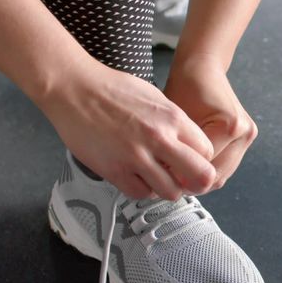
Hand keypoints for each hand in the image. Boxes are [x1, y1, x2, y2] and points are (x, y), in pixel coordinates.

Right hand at [35, 56, 217, 199]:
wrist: (74, 89)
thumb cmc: (111, 89)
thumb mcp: (155, 98)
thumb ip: (174, 123)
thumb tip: (187, 145)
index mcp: (173, 118)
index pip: (207, 152)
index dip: (201, 161)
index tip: (193, 163)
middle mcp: (159, 138)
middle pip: (199, 176)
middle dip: (195, 182)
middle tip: (186, 181)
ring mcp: (136, 157)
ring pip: (170, 192)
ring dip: (167, 189)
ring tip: (157, 179)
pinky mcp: (115, 170)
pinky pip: (140, 193)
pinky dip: (141, 190)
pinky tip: (136, 178)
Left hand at [164, 54, 258, 193]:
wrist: (203, 67)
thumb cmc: (186, 85)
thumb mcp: (175, 121)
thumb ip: (175, 150)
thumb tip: (167, 178)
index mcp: (229, 126)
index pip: (202, 167)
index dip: (181, 176)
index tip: (164, 178)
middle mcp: (244, 132)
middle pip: (216, 176)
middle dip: (192, 183)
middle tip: (170, 182)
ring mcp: (248, 136)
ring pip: (223, 175)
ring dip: (201, 179)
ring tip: (179, 175)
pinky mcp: (246, 138)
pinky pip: (226, 165)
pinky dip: (209, 169)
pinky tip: (191, 166)